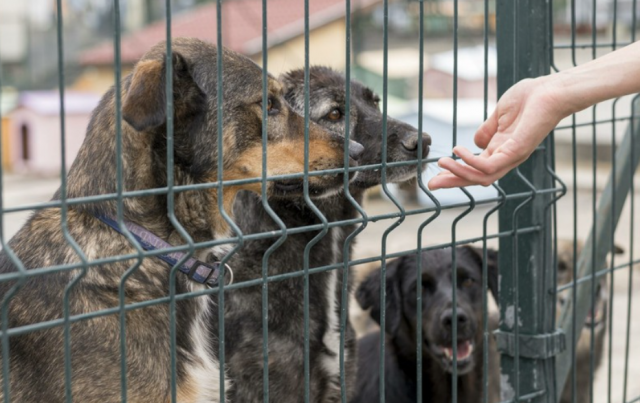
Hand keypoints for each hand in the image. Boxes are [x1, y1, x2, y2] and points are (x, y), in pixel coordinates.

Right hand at [428, 76, 568, 189]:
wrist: (551, 90)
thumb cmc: (529, 98)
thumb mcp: (499, 115)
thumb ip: (487, 130)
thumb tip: (474, 142)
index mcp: (501, 150)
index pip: (475, 168)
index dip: (455, 172)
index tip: (436, 174)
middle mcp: (506, 158)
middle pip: (475, 178)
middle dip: (452, 182)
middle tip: (431, 184)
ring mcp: (512, 156)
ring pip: (481, 177)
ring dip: (458, 173)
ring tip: (441, 163)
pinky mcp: (516, 151)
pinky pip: (489, 166)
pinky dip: (471, 161)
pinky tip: (459, 150)